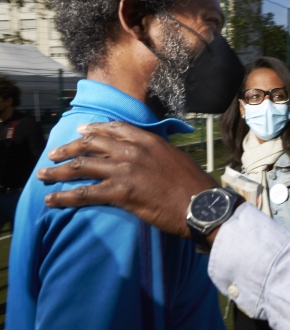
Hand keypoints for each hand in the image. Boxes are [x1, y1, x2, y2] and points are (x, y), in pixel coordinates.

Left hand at [37, 121, 217, 238]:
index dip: (93, 130)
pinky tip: (51, 200)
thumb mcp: (177, 159)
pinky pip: (85, 193)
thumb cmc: (195, 186)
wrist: (202, 205)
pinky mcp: (121, 192)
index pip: (114, 129)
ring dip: (57, 171)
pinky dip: (64, 197)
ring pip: (81, 166)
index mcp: (148, 140)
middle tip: (54, 154)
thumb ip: (159, 154)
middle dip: (68, 148)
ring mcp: (125, 170)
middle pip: (91, 144)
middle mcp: (133, 150)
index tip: (80, 131)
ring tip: (43, 175)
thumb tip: (150, 159)